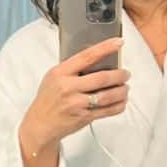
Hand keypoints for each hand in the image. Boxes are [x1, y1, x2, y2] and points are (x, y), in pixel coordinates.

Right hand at [19, 37, 128, 155]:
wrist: (40, 124)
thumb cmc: (48, 98)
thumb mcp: (53, 77)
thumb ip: (72, 68)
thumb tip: (98, 58)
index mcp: (61, 73)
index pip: (87, 56)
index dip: (105, 48)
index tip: (118, 42)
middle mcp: (69, 88)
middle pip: (102, 78)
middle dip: (119, 75)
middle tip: (126, 73)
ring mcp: (77, 104)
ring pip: (108, 96)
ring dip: (122, 91)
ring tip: (125, 88)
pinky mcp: (84, 117)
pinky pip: (107, 111)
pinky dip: (119, 106)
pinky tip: (121, 101)